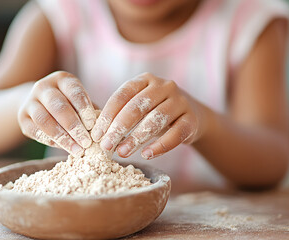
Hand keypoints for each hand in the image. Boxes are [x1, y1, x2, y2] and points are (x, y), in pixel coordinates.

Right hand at [18, 71, 96, 155]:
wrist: (39, 103)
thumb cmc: (69, 104)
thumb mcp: (80, 102)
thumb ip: (90, 113)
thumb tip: (101, 131)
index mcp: (62, 79)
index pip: (74, 92)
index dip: (84, 109)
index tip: (93, 125)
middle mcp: (43, 87)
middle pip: (58, 107)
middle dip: (74, 126)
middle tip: (86, 143)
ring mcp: (30, 101)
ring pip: (44, 120)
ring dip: (62, 137)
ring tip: (77, 150)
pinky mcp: (22, 117)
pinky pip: (35, 131)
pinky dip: (50, 141)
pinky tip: (64, 148)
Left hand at [91, 72, 207, 158]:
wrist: (192, 117)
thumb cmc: (155, 112)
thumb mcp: (138, 107)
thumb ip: (120, 114)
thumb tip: (97, 134)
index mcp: (145, 80)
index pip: (122, 95)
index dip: (107, 115)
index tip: (96, 134)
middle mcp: (164, 86)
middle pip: (137, 107)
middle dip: (119, 128)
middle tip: (106, 146)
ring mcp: (180, 101)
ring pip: (155, 120)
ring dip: (136, 138)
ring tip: (122, 152)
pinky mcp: (191, 119)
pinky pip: (175, 134)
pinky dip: (159, 146)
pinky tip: (146, 155)